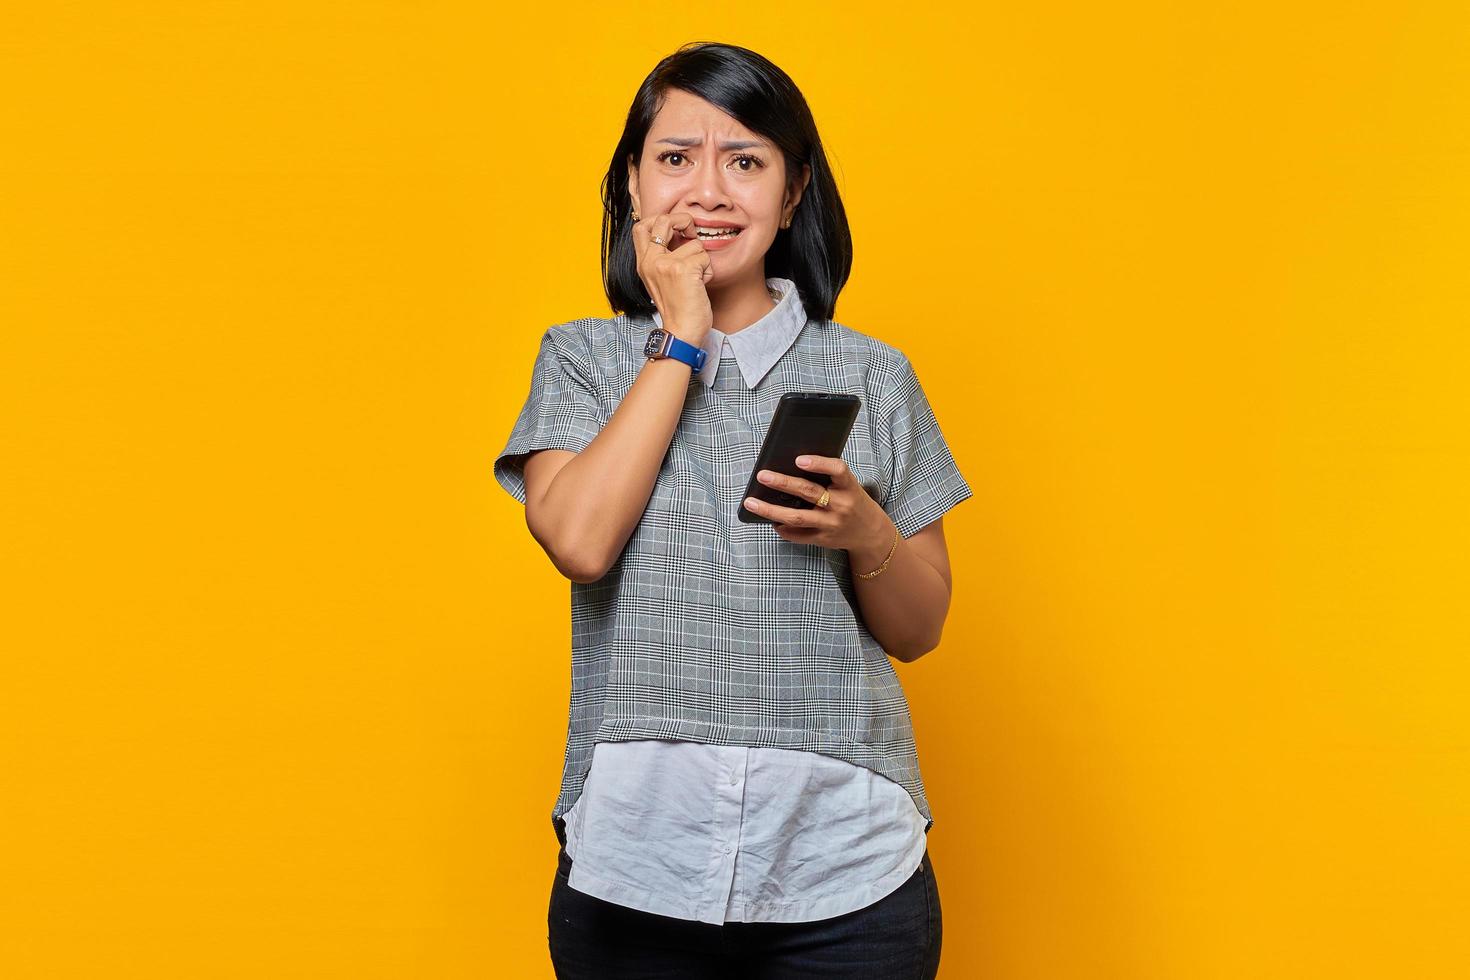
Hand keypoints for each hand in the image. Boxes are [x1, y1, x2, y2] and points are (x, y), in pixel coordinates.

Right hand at [631, 211, 713, 345]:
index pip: (641, 227)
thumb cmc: (677, 308)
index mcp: (643, 263)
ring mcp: (665, 264)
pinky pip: (704, 257)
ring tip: (695, 280)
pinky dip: (708, 272)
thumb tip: (682, 233)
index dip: (660, 219)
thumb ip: (663, 257)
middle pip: (662, 220)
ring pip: (695, 243)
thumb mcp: (660, 279)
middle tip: (691, 233)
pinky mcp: (682, 269)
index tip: (675, 228)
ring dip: (701, 261)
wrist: (681, 331)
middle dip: (682, 220)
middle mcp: (650, 261)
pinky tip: (700, 286)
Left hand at [743, 455, 892, 553]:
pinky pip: (797, 535)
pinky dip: (781, 528)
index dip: (819, 464)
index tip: (799, 460)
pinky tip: (771, 521)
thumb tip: (789, 467)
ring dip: (770, 510)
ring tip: (751, 502)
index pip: (837, 470)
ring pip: (796, 517)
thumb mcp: (848, 485)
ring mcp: (831, 524)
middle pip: (808, 492)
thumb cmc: (853, 501)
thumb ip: (827, 477)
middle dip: (782, 482)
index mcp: (849, 487)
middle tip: (761, 476)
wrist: (871, 533)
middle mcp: (841, 505)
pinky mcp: (823, 540)